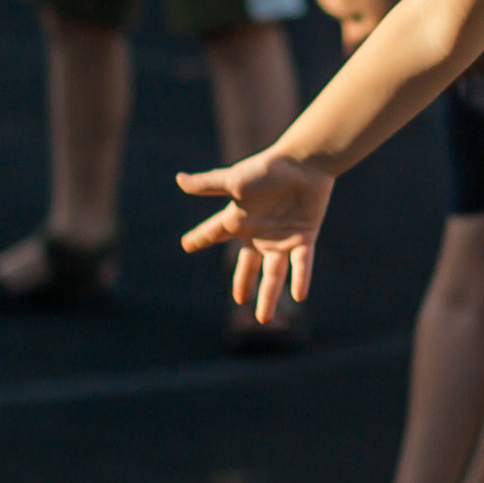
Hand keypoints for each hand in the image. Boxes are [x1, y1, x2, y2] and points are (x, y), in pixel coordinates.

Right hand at [176, 149, 334, 322]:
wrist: (303, 163)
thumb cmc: (267, 169)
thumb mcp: (234, 180)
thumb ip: (208, 185)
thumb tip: (179, 180)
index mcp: (239, 219)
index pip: (213, 233)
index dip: (199, 239)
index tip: (186, 245)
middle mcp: (259, 233)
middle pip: (248, 264)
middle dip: (243, 283)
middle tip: (239, 301)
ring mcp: (282, 238)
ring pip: (274, 274)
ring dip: (268, 295)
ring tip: (264, 319)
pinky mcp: (304, 237)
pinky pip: (301, 264)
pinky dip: (300, 279)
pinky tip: (299, 296)